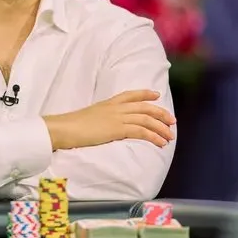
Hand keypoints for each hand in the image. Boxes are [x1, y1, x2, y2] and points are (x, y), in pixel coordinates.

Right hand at [44, 90, 175, 149]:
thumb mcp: (88, 117)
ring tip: (170, 136)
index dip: (145, 94)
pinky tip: (160, 142)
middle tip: (172, 121)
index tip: (156, 95)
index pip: (130, 95)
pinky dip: (154, 136)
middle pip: (144, 107)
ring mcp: (117, 117)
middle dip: (160, 114)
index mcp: (108, 103)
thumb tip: (103, 126)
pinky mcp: (118, 129)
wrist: (65, 128)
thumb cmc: (71, 126)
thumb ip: (99, 119)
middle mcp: (115, 108)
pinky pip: (141, 131)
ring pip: (146, 120)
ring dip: (161, 128)